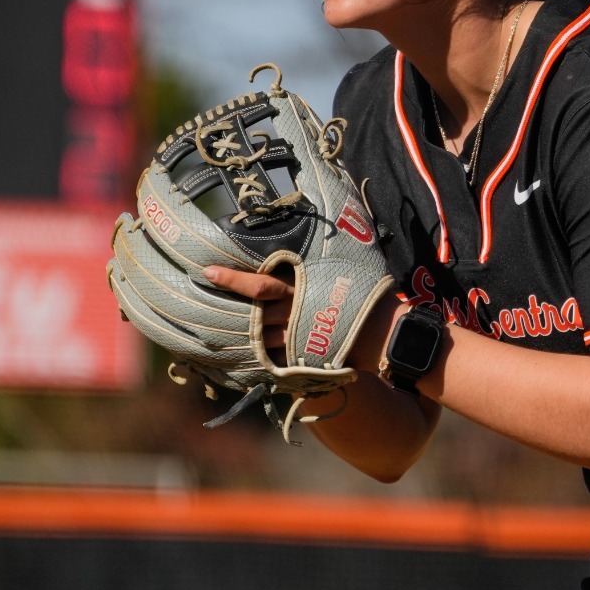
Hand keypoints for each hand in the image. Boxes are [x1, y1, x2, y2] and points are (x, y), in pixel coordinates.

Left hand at [206, 265, 402, 379]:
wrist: (386, 334)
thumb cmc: (368, 295)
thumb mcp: (344, 268)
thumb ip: (320, 260)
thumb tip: (307, 233)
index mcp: (301, 288)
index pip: (259, 285)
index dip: (232, 280)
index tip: (208, 271)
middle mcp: (294, 312)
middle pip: (253, 311)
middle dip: (227, 304)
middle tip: (203, 294)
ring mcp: (296, 337)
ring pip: (260, 335)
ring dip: (243, 330)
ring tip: (218, 324)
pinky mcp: (303, 356)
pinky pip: (275, 355)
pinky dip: (262, 352)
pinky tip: (247, 350)